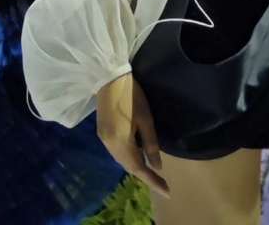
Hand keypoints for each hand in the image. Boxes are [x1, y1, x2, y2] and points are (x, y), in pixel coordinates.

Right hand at [95, 72, 168, 195]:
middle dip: (144, 174)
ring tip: (150, 169)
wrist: (109, 77)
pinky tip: (136, 153)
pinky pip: (116, 152)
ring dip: (135, 166)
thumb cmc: (131, 95)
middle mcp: (110, 145)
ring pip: (121, 160)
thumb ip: (151, 144)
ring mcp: (104, 140)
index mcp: (121, 142)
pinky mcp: (101, 133)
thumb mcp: (146, 119)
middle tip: (161, 181)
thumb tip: (157, 166)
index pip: (139, 169)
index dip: (153, 181)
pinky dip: (128, 157)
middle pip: (128, 166)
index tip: (167, 191)